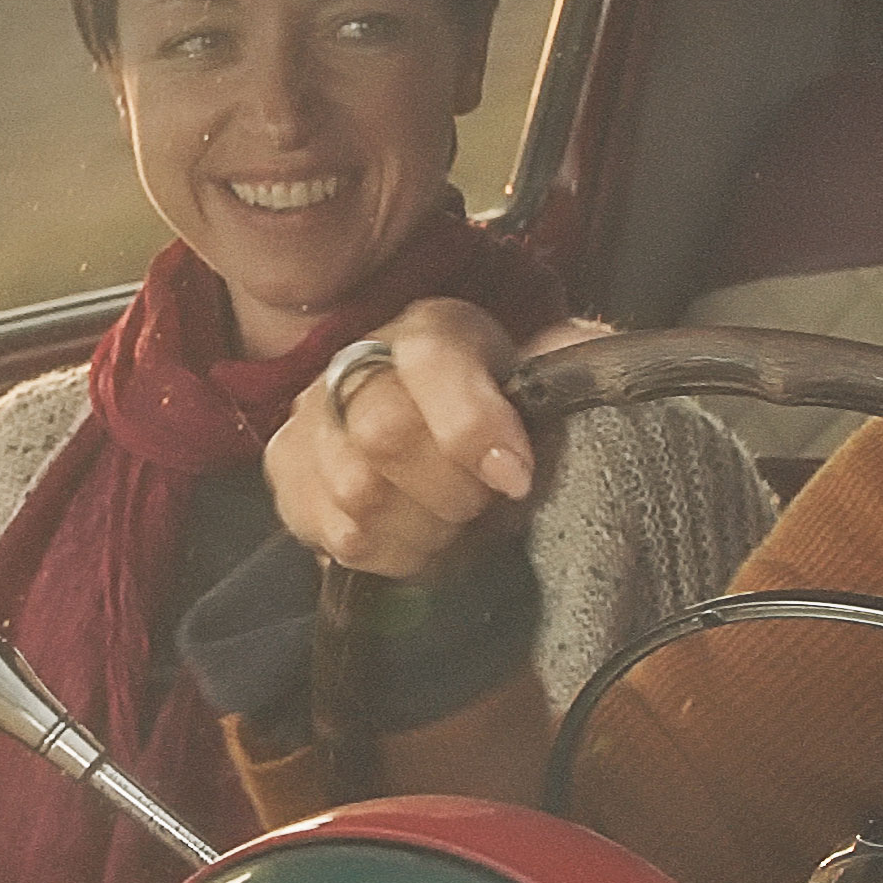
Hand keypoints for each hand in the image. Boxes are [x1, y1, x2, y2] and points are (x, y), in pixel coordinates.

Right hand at [266, 301, 609, 578]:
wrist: (446, 439)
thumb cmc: (506, 416)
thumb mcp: (552, 380)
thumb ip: (577, 364)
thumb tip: (595, 369)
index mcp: (432, 329)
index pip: (433, 361)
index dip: (473, 426)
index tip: (516, 478)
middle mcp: (357, 361)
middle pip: (383, 434)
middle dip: (449, 491)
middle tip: (483, 507)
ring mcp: (310, 419)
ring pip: (356, 495)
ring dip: (421, 529)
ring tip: (451, 524)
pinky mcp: (287, 475)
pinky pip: (333, 535)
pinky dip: (388, 553)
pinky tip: (414, 538)